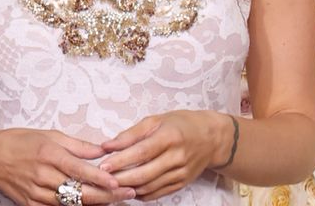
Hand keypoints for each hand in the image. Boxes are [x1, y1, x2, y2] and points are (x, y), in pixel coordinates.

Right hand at [0, 128, 135, 204]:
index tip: (117, 181)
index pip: (78, 169)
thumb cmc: (21, 141)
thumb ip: (78, 145)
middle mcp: (42, 175)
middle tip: (127, 193)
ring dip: (93, 203)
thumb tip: (104, 150)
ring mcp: (35, 193)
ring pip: (69, 204)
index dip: (99, 177)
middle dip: (105, 195)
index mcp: (49, 154)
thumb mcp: (50, 135)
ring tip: (116, 201)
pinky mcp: (29, 204)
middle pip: (77, 190)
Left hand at [101, 111, 233, 201]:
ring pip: (149, 187)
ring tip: (112, 186)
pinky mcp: (182, 183)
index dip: (121, 160)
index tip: (103, 165)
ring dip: (128, 189)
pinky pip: (158, 193)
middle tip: (103, 179)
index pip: (142, 152)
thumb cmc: (181, 124)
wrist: (212, 137)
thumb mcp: (157, 120)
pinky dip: (141, 194)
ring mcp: (181, 172)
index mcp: (170, 136)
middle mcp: (177, 156)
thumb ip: (131, 134)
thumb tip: (107, 146)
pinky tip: (130, 189)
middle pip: (144, 174)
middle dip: (120, 179)